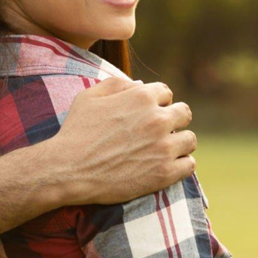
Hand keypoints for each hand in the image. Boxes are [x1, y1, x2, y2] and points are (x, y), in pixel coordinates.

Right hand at [45, 78, 196, 205]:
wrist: (68, 170)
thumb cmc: (76, 131)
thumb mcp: (89, 96)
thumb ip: (117, 84)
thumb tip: (141, 84)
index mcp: (142, 97)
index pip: (166, 93)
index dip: (158, 103)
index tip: (150, 114)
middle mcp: (158, 119)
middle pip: (184, 113)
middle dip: (173, 120)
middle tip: (159, 132)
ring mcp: (163, 147)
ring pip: (190, 139)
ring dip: (179, 143)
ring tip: (166, 150)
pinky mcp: (164, 173)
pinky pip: (189, 165)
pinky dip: (181, 164)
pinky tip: (169, 166)